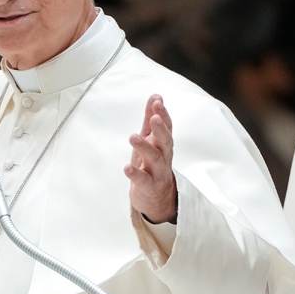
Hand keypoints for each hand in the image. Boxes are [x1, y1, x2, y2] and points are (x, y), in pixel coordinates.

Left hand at [124, 94, 176, 223]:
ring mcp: (158, 172)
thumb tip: (155, 96)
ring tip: (133, 137)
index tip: (157, 101)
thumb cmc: (152, 164)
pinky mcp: (149, 186)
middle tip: (154, 118)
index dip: (163, 114)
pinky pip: (143, 180)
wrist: (157, 197)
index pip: (167, 127)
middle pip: (165, 141)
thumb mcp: (151, 139)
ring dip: (145, 147)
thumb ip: (151, 118)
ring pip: (155, 159)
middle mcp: (164, 156)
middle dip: (160, 129)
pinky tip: (127, 168)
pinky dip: (135, 174)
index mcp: (163, 144)